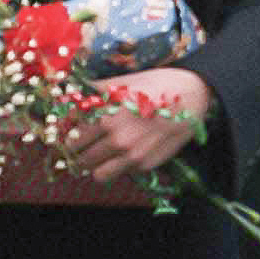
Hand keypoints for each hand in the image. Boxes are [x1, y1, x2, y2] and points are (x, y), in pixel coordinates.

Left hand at [70, 67, 210, 183]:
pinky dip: (119, 166)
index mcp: (106, 118)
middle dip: (78, 155)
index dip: (67, 139)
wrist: (191, 95)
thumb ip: (95, 93)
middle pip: (82, 160)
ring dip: (95, 167)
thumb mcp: (121, 83)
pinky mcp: (147, 165)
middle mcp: (118, 140)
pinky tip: (126, 152)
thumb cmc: (155, 84)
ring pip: (99, 175)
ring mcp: (133, 156)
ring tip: (99, 157)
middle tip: (81, 149)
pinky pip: (122, 173)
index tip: (68, 138)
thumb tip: (74, 96)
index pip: (73, 139)